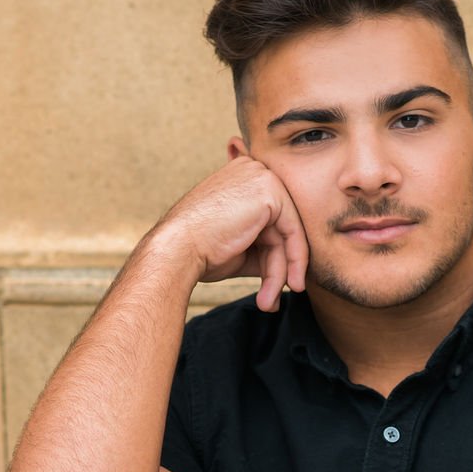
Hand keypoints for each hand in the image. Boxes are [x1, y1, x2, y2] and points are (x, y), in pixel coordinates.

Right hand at [153, 154, 308, 311]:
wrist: (177, 250)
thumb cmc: (199, 250)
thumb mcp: (241, 247)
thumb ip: (267, 246)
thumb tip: (295, 268)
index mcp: (243, 178)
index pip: (271, 220)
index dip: (274, 255)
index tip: (275, 287)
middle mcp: (253, 170)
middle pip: (281, 226)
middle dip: (278, 267)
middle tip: (271, 301)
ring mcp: (262, 176)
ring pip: (287, 233)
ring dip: (279, 273)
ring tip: (268, 301)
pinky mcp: (270, 190)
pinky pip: (293, 231)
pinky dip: (293, 261)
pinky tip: (286, 285)